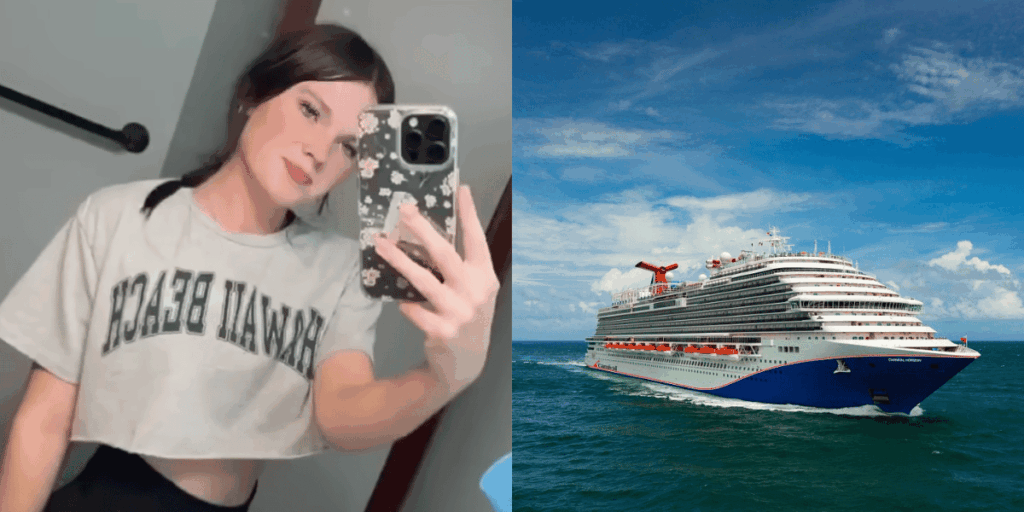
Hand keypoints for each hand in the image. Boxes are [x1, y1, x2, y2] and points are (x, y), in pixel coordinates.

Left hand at [373, 185, 499, 395]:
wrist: (465, 363)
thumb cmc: (466, 317)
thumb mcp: (474, 291)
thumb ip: (461, 266)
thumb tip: (432, 233)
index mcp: (485, 277)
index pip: (476, 240)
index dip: (469, 214)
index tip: (462, 188)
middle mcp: (475, 292)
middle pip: (445, 254)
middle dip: (422, 230)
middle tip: (404, 210)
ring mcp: (459, 313)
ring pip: (423, 280)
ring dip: (399, 260)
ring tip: (380, 244)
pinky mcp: (442, 331)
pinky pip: (415, 309)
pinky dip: (406, 303)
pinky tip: (400, 301)